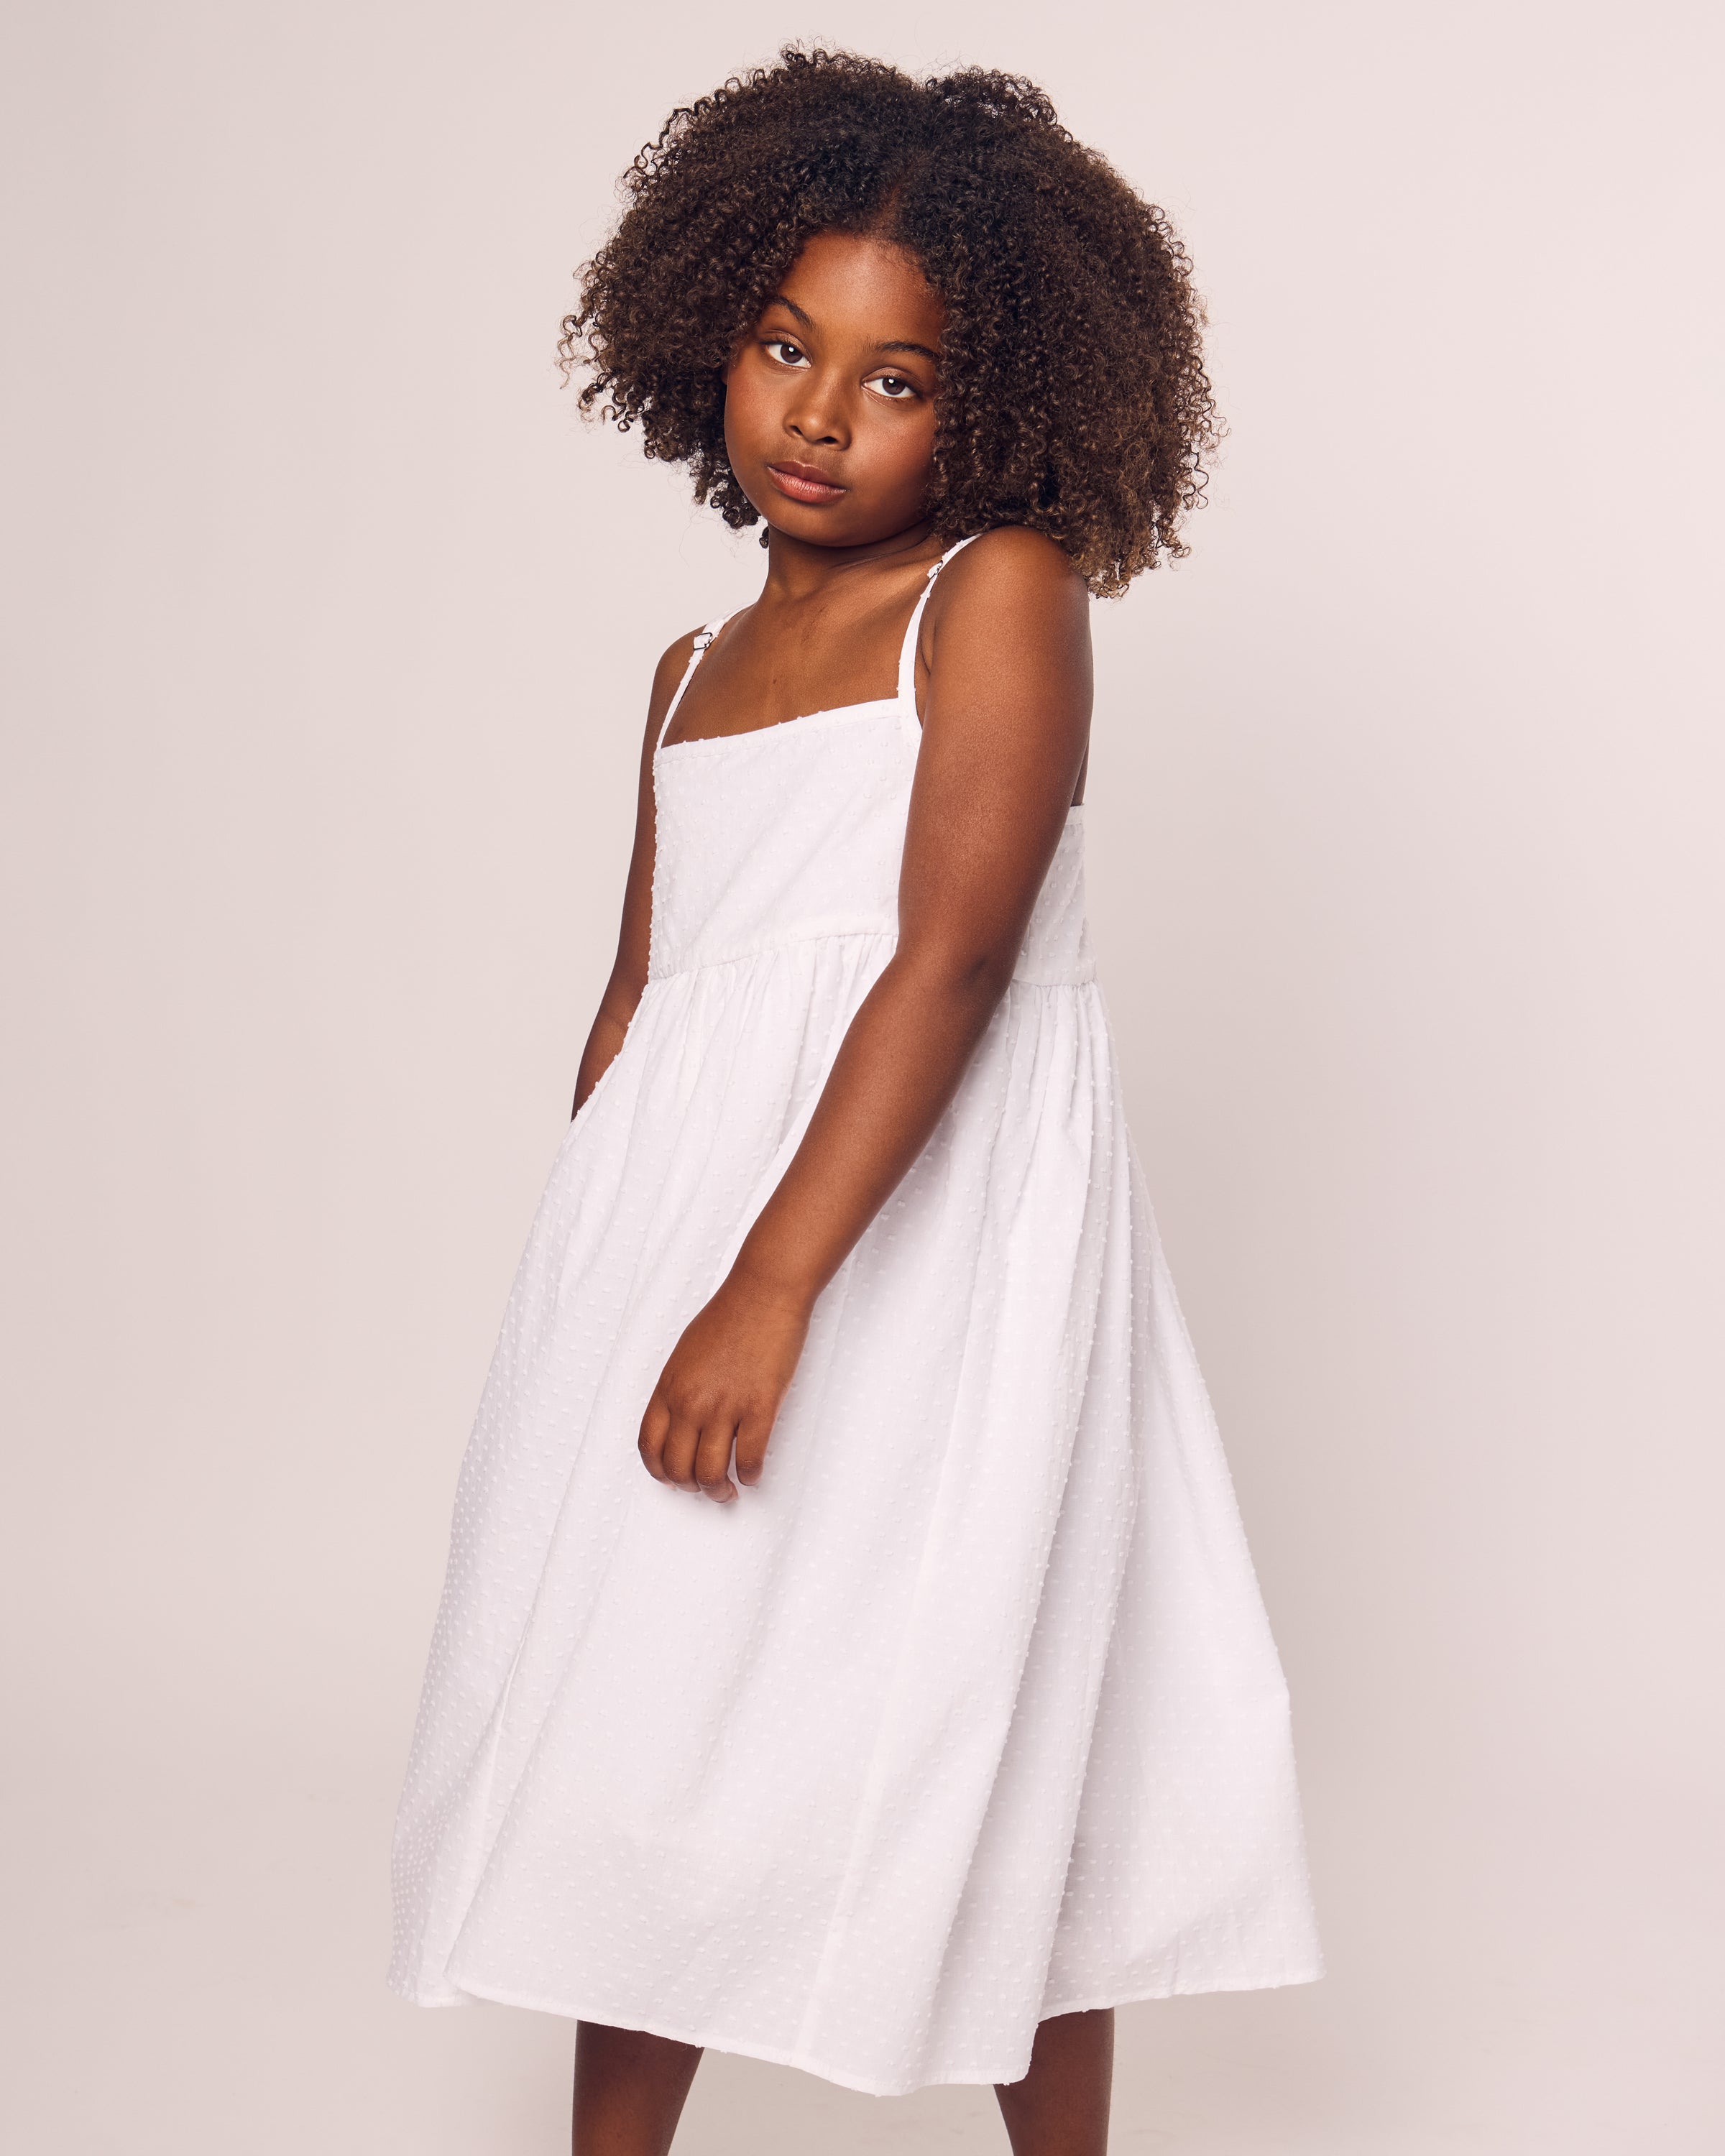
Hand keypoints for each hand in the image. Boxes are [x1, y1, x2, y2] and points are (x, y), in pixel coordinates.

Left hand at [638, 1269, 812, 1501]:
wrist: (763, 1294)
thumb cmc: (728, 1316)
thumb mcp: (685, 1354)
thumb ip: (679, 1390)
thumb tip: (682, 1423)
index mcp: (668, 1388)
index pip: (649, 1446)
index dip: (659, 1471)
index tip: (672, 1478)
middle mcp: (690, 1403)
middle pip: (678, 1467)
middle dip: (691, 1486)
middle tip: (705, 1488)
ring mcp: (724, 1407)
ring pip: (712, 1472)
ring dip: (719, 1491)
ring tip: (728, 1491)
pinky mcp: (759, 1407)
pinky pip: (750, 1458)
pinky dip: (750, 1475)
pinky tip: (752, 1474)